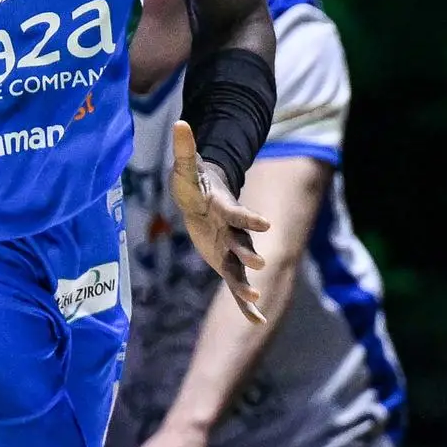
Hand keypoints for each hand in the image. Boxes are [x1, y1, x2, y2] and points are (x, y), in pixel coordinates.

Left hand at [167, 120, 268, 321]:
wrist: (205, 201)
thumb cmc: (194, 183)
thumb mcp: (185, 167)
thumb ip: (185, 148)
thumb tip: (181, 123)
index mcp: (224, 208)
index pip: (237, 212)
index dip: (249, 218)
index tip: (265, 224)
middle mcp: (233, 231)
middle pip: (242, 243)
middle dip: (249, 253)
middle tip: (260, 263)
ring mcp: (232, 249)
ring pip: (241, 270)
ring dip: (246, 285)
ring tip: (253, 300)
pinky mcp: (227, 264)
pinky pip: (237, 287)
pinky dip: (246, 305)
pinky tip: (256, 323)